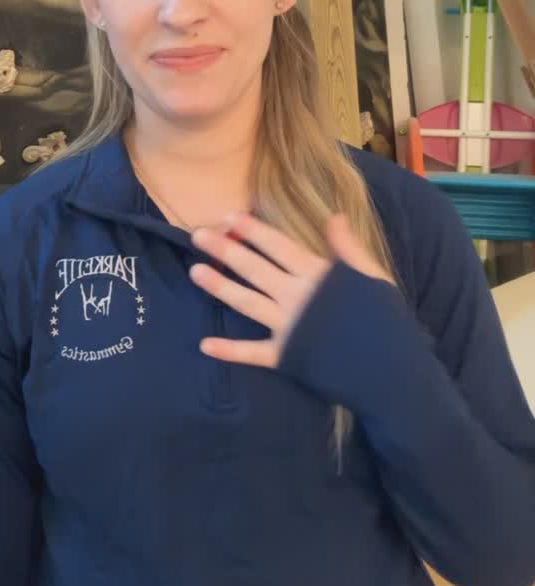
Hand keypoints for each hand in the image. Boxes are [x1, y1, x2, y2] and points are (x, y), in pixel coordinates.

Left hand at [190, 212, 388, 367]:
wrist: (390, 369)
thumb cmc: (385, 320)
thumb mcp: (372, 276)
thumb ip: (349, 248)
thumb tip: (334, 216)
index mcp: (318, 275)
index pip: (279, 246)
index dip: (253, 231)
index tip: (229, 217)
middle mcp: (297, 297)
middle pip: (255, 269)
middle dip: (226, 250)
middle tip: (197, 235)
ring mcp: (289, 327)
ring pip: (247, 303)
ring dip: (219, 287)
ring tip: (194, 272)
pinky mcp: (287, 357)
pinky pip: (254, 353)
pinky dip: (230, 351)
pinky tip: (205, 344)